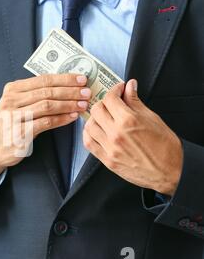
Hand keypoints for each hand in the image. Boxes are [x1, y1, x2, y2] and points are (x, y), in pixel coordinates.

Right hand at [0, 74, 90, 188]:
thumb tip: (69, 85)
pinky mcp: (20, 132)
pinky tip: (72, 117)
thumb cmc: (15, 123)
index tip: (81, 79)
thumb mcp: (20, 104)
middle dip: (70, 91)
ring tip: (83, 104)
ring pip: (47, 106)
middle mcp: (11, 100)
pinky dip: (62, 119)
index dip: (64, 78)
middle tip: (87, 92)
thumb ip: (38, 94)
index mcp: (12, 89)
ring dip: (68, 104)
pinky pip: (46, 122)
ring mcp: (14, 116)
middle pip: (46, 92)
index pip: (43, 79)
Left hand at [83, 79, 183, 195]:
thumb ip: (136, 102)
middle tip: (111, 103)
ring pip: (89, 126)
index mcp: (128, 121)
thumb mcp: (153, 118)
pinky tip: (95, 130)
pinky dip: (88, 134)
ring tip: (102, 117)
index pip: (110, 99)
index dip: (114, 90)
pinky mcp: (107, 160)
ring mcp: (109, 148)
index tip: (118, 90)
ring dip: (94, 118)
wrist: (169, 172)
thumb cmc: (165, 147)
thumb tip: (130, 87)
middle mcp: (116, 134)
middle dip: (103, 102)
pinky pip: (88, 143)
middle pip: (96, 110)